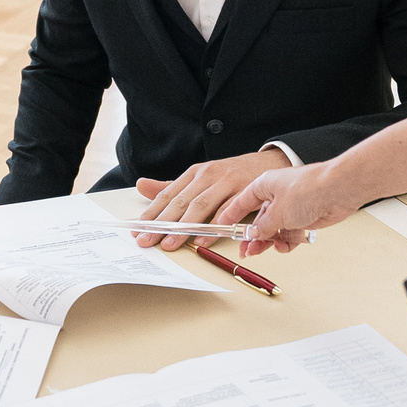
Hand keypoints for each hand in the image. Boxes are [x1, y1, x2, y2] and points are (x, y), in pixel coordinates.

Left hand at [132, 149, 290, 249]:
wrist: (269, 163)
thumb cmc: (232, 175)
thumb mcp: (201, 178)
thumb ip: (173, 186)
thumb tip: (141, 185)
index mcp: (195, 173)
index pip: (167, 195)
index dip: (152, 213)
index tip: (137, 230)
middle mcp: (208, 176)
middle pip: (180, 202)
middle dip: (161, 224)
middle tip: (147, 241)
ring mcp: (227, 182)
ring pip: (201, 206)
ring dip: (184, 228)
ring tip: (170, 243)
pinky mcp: (245, 191)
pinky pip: (228, 211)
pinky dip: (215, 227)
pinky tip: (204, 239)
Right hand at [224, 160, 353, 254]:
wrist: (339, 190)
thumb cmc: (309, 189)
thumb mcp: (277, 212)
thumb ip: (262, 226)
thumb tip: (252, 235)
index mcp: (264, 186)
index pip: (242, 202)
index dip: (231, 216)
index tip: (221, 227)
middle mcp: (277, 196)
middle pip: (258, 220)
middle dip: (251, 237)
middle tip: (245, 251)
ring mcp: (291, 208)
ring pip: (273, 230)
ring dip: (267, 242)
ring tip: (261, 251)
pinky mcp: (304, 218)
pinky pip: (289, 234)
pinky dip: (285, 242)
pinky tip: (283, 246)